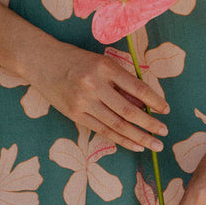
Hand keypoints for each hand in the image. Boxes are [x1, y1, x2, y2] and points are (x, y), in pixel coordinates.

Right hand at [29, 41, 169, 152]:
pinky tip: (134, 145)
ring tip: (154, 144)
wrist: (40, 61)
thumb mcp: (100, 62)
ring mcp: (83, 101)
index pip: (136, 87)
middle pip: (128, 110)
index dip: (154, 100)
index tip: (165, 110)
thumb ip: (121, 82)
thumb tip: (144, 103)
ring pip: (117, 124)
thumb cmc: (75, 59)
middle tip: (165, 132)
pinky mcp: (74, 114)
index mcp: (105, 67)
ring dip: (139, 136)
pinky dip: (120, 139)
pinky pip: (102, 130)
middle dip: (149, 123)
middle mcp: (94, 85)